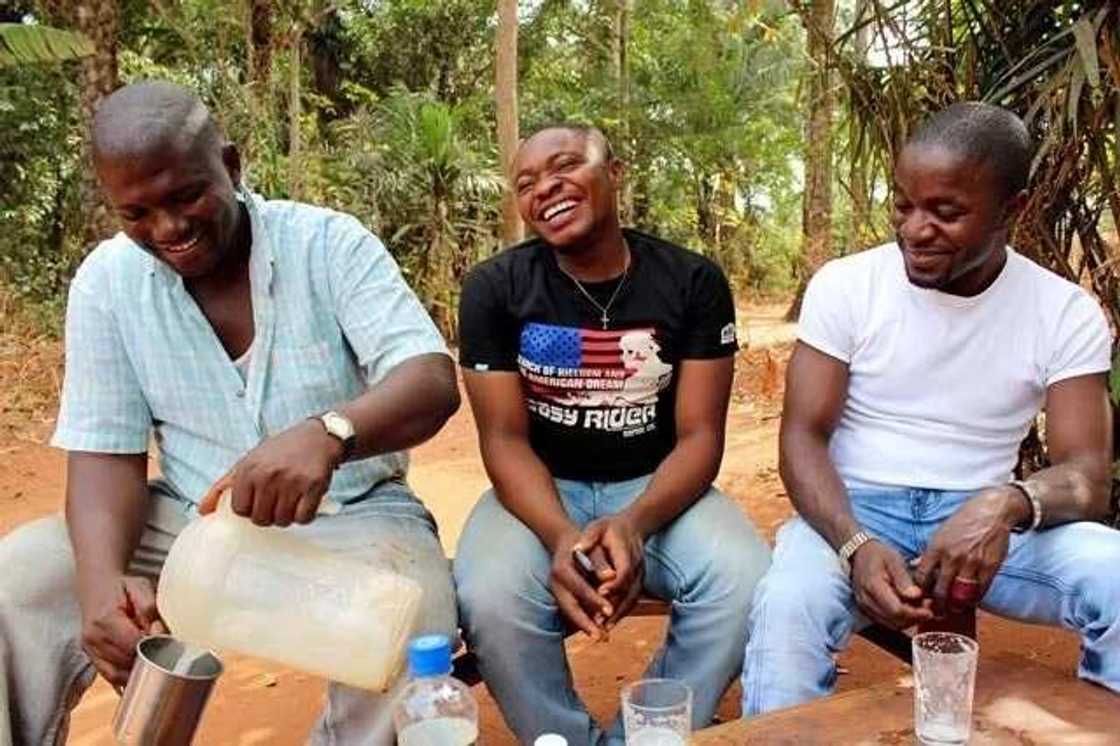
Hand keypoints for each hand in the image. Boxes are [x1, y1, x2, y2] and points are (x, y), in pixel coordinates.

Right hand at [79, 575, 166, 687]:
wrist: (96, 587)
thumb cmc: (121, 587)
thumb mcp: (140, 587)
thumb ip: (149, 607)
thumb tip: (157, 630)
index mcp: (105, 619)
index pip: (132, 644)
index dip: (152, 646)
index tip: (166, 642)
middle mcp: (93, 637)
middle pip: (125, 661)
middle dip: (147, 660)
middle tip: (163, 652)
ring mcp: (89, 649)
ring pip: (116, 674)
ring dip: (137, 671)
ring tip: (153, 661)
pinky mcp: (91, 657)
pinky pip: (109, 676)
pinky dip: (126, 677)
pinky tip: (140, 670)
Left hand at [199, 419, 341, 525]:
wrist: (317, 437)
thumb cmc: (280, 451)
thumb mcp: (248, 461)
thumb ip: (223, 486)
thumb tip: (203, 511)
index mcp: (248, 470)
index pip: (240, 510)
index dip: (250, 509)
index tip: (259, 501)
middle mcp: (268, 476)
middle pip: (261, 519)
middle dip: (268, 515)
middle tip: (276, 502)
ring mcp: (292, 482)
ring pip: (283, 520)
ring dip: (287, 517)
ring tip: (290, 502)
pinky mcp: (313, 486)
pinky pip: (304, 518)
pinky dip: (304, 516)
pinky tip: (304, 504)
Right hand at [549, 528, 613, 639]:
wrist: (567, 543)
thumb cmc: (584, 543)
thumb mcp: (592, 546)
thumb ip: (600, 562)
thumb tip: (611, 577)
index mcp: (561, 570)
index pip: (579, 588)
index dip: (594, 600)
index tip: (610, 611)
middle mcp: (556, 584)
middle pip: (570, 607)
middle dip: (586, 623)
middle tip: (601, 637)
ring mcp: (557, 592)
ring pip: (571, 613)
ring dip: (586, 627)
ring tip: (602, 638)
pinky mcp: (563, 598)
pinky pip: (574, 612)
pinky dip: (585, 622)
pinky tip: (599, 631)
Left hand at [578, 513, 645, 629]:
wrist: (631, 527)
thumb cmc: (609, 528)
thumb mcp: (597, 527)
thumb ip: (588, 538)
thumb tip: (576, 549)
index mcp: (626, 550)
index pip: (623, 569)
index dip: (614, 583)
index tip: (601, 593)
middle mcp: (637, 565)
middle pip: (629, 589)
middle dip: (615, 606)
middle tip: (600, 621)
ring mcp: (641, 574)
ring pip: (632, 597)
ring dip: (619, 614)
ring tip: (603, 628)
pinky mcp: (639, 582)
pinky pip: (632, 600)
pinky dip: (621, 612)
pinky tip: (609, 624)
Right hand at [850, 540, 932, 629]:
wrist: (859, 554)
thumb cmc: (879, 555)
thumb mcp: (894, 560)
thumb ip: (903, 579)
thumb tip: (916, 596)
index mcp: (873, 586)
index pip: (896, 610)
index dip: (915, 614)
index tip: (929, 610)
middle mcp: (866, 600)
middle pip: (894, 621)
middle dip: (914, 619)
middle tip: (928, 609)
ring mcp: (864, 606)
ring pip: (891, 625)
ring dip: (908, 621)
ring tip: (920, 609)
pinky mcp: (866, 610)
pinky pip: (886, 622)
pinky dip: (899, 620)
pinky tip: (909, 610)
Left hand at [913, 487, 1021, 613]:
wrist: (990, 512)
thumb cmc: (962, 523)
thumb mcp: (939, 534)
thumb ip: (929, 553)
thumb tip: (915, 567)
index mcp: (936, 548)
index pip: (922, 577)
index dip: (920, 591)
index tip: (921, 598)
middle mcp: (952, 557)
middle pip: (940, 590)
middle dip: (937, 604)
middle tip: (936, 611)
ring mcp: (971, 563)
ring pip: (960, 594)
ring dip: (956, 605)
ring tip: (953, 609)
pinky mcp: (989, 567)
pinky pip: (980, 590)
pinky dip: (975, 598)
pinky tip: (970, 600)